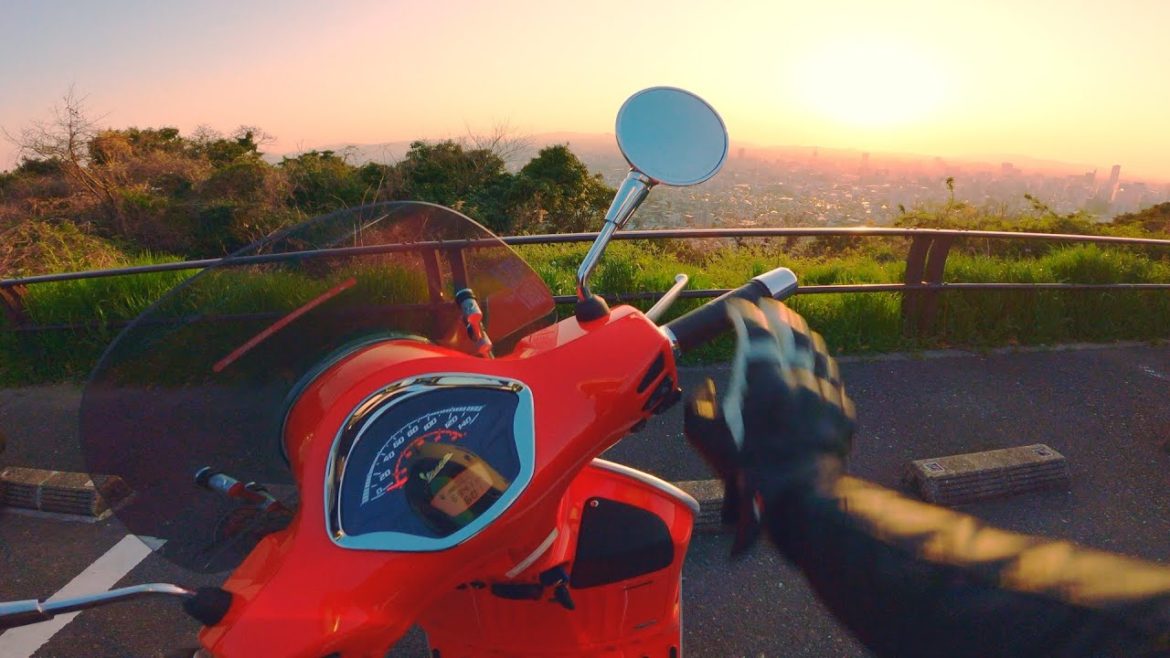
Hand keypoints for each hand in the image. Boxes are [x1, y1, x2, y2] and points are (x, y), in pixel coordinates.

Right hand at [684, 298, 854, 553]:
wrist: (802, 497)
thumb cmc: (750, 469)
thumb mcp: (707, 440)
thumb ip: (698, 407)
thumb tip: (706, 388)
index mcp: (764, 380)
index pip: (756, 331)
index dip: (745, 314)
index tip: (736, 309)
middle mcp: (798, 378)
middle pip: (792, 332)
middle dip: (777, 315)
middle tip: (768, 308)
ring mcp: (825, 393)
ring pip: (817, 350)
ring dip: (803, 334)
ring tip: (793, 327)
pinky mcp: (841, 411)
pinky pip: (832, 375)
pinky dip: (820, 361)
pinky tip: (816, 362)